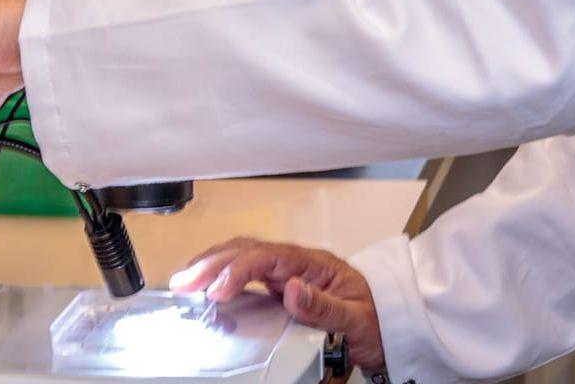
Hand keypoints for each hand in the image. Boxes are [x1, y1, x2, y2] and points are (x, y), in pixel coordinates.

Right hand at [170, 237, 385, 369]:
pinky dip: (224, 277)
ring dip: (214, 265)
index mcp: (315, 265)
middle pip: (250, 251)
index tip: (218, 291)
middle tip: (184, 282)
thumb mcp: (357, 318)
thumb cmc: (376, 319)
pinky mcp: (283, 288)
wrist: (390, 324)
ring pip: (245, 257)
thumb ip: (325, 306)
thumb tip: (292, 288)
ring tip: (185, 280)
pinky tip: (207, 287)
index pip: (269, 257)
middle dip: (214, 263)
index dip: (239, 270)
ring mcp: (290, 274)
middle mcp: (299, 264)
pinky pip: (249, 275)